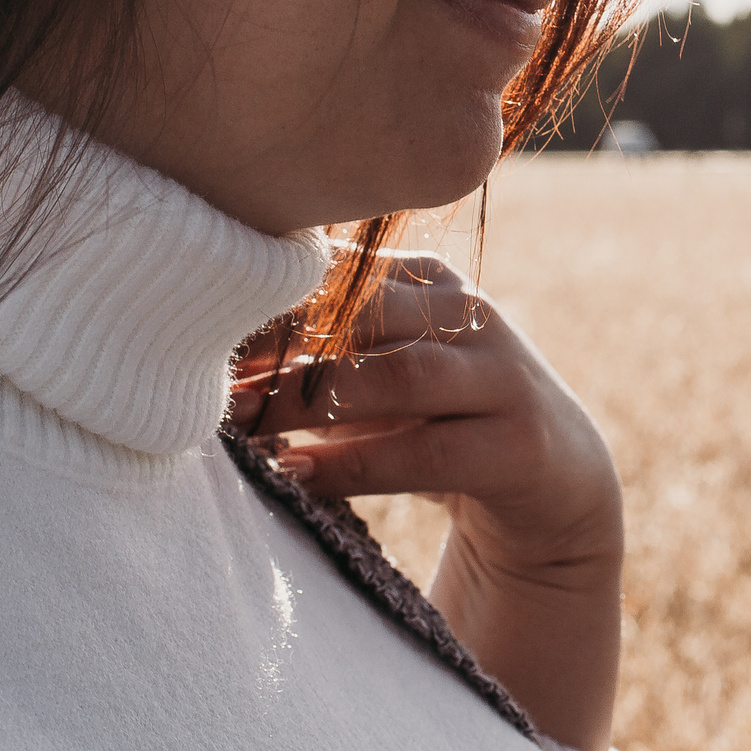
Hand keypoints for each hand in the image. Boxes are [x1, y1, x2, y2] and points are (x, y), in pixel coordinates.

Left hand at [231, 255, 621, 750]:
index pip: (343, 269)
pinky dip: (352, 467)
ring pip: (400, 376)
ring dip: (313, 403)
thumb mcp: (383, 368)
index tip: (197, 329)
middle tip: (214, 378)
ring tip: (247, 426)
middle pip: (370, 309)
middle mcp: (471, 316)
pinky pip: (424, 455)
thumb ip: (317, 347)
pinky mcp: (517, 447)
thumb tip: (196, 347)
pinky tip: (296, 477)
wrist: (554, 481)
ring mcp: (501, 379)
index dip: (268, 297)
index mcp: (430, 281)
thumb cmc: (436, 420)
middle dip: (285, 343)